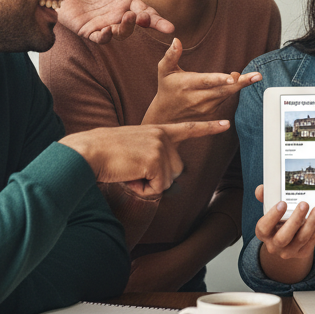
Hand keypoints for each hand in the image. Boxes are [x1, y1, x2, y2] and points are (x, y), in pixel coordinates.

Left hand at [57, 0, 175, 43]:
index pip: (145, 11)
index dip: (157, 19)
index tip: (169, 27)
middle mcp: (116, 13)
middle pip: (137, 24)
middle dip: (147, 25)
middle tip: (147, 19)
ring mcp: (103, 22)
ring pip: (121, 32)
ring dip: (127, 28)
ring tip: (127, 17)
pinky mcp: (88, 30)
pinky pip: (100, 38)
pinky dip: (105, 37)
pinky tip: (108, 30)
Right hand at [61, 120, 228, 195]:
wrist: (89, 151)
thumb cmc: (106, 153)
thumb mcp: (135, 148)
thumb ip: (153, 155)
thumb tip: (163, 176)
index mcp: (158, 130)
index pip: (188, 128)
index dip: (208, 128)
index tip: (226, 124)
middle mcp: (163, 136)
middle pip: (175, 171)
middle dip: (155, 179)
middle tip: (133, 169)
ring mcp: (160, 147)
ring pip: (166, 182)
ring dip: (147, 184)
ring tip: (129, 171)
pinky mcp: (155, 160)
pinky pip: (156, 189)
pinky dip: (142, 189)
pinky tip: (129, 176)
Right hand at [143, 39, 260, 123]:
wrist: (165, 116)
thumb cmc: (166, 88)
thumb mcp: (164, 71)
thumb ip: (171, 55)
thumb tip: (176, 40)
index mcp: (187, 85)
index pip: (206, 81)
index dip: (219, 79)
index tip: (232, 76)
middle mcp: (197, 98)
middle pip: (222, 89)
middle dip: (240, 82)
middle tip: (256, 76)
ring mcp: (205, 107)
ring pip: (226, 95)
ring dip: (240, 85)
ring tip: (254, 76)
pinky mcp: (211, 112)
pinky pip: (225, 99)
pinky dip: (233, 89)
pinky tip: (239, 79)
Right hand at [254, 184, 314, 282]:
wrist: (286, 241)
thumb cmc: (277, 220)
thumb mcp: (270, 210)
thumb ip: (266, 198)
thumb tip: (260, 189)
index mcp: (263, 233)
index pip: (264, 227)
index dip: (273, 216)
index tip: (283, 203)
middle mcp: (274, 245)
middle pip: (283, 237)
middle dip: (295, 220)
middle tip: (304, 204)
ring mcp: (288, 251)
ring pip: (300, 239)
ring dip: (310, 223)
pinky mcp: (302, 253)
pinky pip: (310, 242)